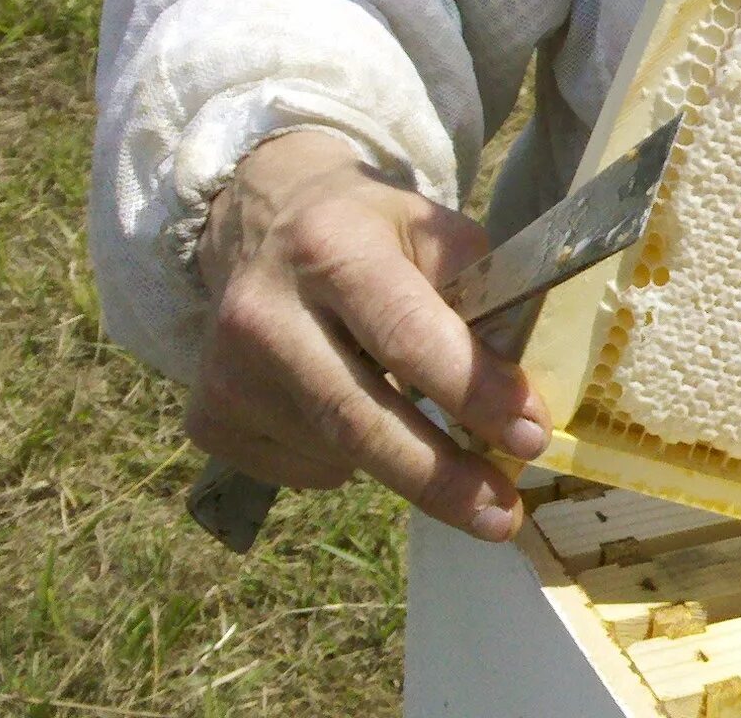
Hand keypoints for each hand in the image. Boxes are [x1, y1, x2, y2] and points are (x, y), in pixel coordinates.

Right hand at [189, 130, 549, 542]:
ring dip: (406, 457)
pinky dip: (353, 457)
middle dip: (440, 478)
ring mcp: (227, 375)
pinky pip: (308, 468)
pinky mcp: (210, 423)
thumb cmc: (369, 232)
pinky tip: (354, 404)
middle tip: (503, 515)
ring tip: (427, 423)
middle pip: (358, 420)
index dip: (472, 391)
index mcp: (331, 250)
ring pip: (340, 454)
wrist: (259, 224)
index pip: (406, 334)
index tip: (530, 435)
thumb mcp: (432, 230)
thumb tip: (518, 397)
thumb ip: (480, 298)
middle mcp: (264, 314)